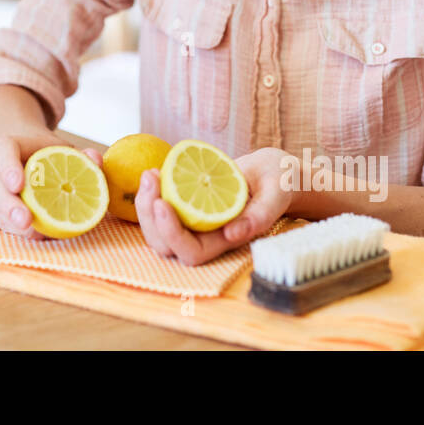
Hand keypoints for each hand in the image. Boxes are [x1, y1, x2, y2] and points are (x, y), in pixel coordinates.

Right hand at [0, 128, 103, 240]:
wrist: (33, 158)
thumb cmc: (51, 153)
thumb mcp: (67, 149)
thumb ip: (83, 154)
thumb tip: (95, 159)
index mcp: (12, 146)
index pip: (3, 149)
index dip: (8, 166)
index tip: (19, 185)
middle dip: (8, 203)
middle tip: (25, 219)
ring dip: (13, 223)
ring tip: (35, 234)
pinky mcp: (2, 210)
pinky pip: (4, 222)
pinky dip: (19, 231)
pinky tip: (38, 236)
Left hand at [136, 146, 296, 265]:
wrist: (272, 174)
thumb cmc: (278, 184)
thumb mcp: (276, 194)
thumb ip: (260, 215)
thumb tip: (233, 235)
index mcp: (227, 241)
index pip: (191, 253)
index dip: (172, 234)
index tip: (162, 202)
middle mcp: (206, 238)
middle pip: (165, 245)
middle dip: (149, 216)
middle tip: (151, 177)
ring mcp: (194, 224)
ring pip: (157, 230)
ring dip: (145, 204)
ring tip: (150, 173)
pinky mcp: (186, 208)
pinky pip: (160, 210)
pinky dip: (152, 194)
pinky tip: (154, 172)